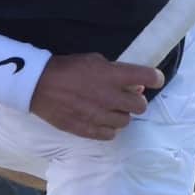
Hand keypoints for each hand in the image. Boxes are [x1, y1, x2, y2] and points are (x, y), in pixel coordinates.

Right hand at [29, 53, 164, 139]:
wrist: (39, 85)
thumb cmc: (67, 68)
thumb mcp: (93, 60)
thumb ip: (115, 71)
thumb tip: (134, 84)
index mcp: (112, 76)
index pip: (146, 77)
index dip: (155, 78)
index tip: (155, 80)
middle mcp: (110, 97)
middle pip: (140, 106)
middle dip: (136, 100)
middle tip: (126, 97)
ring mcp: (100, 116)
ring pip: (126, 121)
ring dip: (122, 114)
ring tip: (110, 109)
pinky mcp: (89, 130)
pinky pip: (110, 134)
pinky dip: (109, 127)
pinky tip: (101, 120)